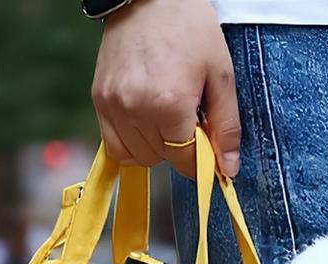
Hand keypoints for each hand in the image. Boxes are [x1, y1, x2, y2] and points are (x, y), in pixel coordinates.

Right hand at [92, 0, 240, 177]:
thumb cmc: (189, 28)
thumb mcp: (220, 75)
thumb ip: (226, 126)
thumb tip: (228, 170)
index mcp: (170, 104)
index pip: (186, 160)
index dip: (201, 159)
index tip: (206, 145)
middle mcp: (137, 110)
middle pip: (162, 159)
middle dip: (179, 148)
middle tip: (186, 118)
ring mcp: (114, 106)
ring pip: (138, 157)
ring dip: (155, 147)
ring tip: (164, 118)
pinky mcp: (100, 101)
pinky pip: (114, 146)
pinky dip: (131, 144)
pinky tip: (145, 123)